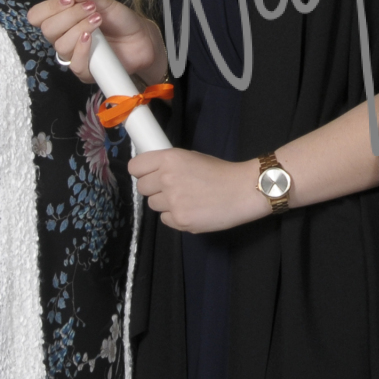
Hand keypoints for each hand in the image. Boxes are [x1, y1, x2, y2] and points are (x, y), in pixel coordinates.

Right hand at [26, 0, 164, 84]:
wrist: (142, 39)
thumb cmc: (121, 21)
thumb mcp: (104, 3)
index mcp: (63, 20)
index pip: (38, 16)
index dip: (49, 7)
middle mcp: (64, 38)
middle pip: (48, 30)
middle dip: (69, 16)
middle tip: (90, 9)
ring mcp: (74, 56)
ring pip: (61, 46)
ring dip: (79, 30)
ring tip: (98, 20)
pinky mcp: (86, 71)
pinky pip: (75, 64)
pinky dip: (81, 49)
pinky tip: (91, 39)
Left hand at [129, 148, 270, 232]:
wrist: (243, 190)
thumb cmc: (220, 172)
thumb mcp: (192, 157)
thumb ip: (170, 164)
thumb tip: (153, 173)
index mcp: (169, 159)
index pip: (135, 167)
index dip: (142, 171)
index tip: (149, 174)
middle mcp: (166, 179)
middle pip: (142, 188)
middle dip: (154, 188)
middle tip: (172, 188)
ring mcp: (172, 201)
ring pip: (153, 205)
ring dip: (165, 203)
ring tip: (186, 199)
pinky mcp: (180, 220)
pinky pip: (166, 219)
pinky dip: (175, 217)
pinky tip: (192, 210)